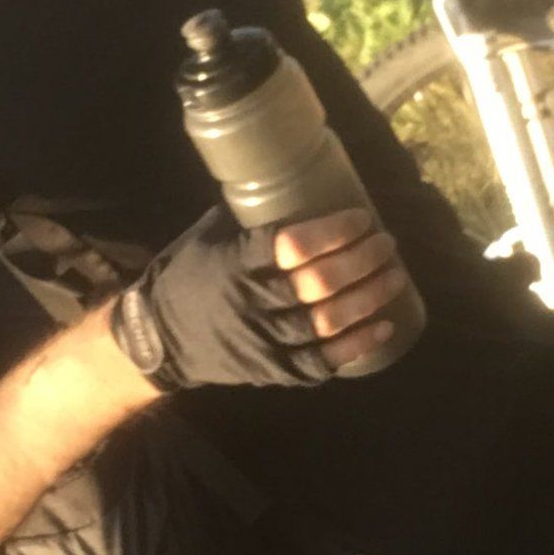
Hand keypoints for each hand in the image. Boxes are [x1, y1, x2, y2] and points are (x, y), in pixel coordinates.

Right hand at [110, 204, 406, 391]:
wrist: (159, 341)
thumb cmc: (186, 277)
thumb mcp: (209, 237)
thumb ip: (249, 219)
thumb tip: (295, 183)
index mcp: (235, 264)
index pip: (294, 245)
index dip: (334, 230)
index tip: (361, 218)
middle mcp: (253, 304)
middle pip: (321, 283)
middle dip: (363, 259)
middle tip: (385, 243)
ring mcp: (267, 342)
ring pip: (330, 320)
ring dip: (370, 296)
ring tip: (394, 275)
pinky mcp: (276, 371)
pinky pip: (325, 361)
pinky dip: (360, 343)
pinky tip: (385, 324)